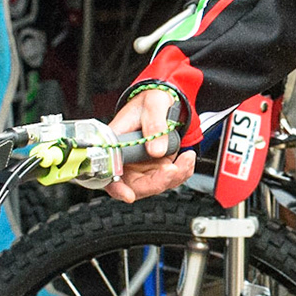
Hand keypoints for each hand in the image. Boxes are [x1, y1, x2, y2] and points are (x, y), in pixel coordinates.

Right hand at [103, 86, 195, 202]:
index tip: (127, 194)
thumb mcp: (153, 104)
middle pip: (134, 186)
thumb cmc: (151, 101)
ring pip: (155, 185)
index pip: (108, 173)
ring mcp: (143, 166)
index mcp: (115, 144)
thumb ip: (154, 124)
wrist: (166, 101)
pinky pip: (170, 179)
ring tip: (186, 159)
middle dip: (155, 183)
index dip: (115, 187)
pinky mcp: (158, 167)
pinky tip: (187, 158)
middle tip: (172, 170)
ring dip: (173, 177)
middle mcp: (127, 160)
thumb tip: (156, 150)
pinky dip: (182, 173)